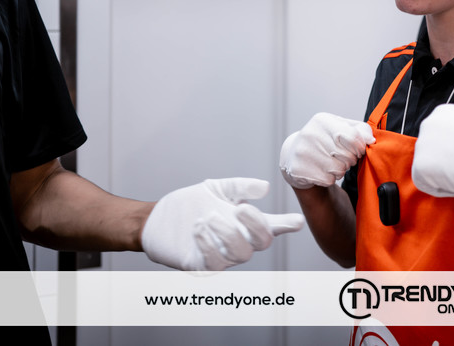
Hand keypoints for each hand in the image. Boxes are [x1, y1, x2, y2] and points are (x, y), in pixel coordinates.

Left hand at [142, 178, 303, 270]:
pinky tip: (198, 228)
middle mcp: (238, 242)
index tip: (298, 221)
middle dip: (255, 225)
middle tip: (239, 209)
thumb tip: (265, 188)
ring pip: (240, 254)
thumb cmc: (189, 205)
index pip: (272, 226)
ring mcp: (221, 256)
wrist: (155, 219)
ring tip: (208, 217)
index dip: (287, 225)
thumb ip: (240, 187)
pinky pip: (214, 262)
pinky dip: (208, 244)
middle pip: (261, 242)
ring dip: (227, 233)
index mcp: (244, 223)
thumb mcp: (216, 188)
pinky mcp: (202, 266)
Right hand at [279, 112, 374, 188]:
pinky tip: (322, 171)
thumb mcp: (340, 128)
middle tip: (343, 158)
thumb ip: (359, 130)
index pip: (353, 136)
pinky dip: (330, 178)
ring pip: (339, 169)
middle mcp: (310, 134)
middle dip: (351, 159)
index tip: (359, 150)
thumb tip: (371, 140)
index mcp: (322, 120)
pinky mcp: (299, 170)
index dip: (360, 147)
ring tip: (332, 164)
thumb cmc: (323, 139)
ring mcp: (303, 152)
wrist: (294, 154)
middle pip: (347, 155)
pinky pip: (328, 180)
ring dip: (341, 170)